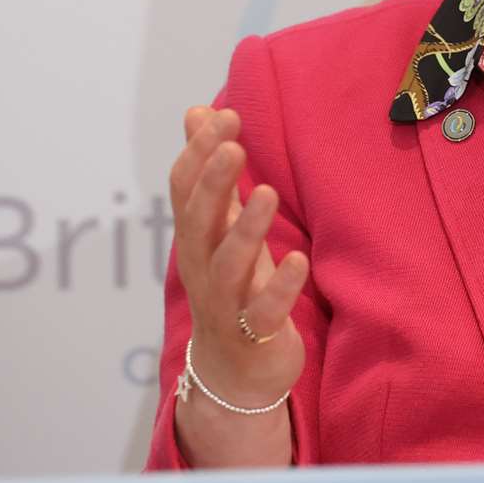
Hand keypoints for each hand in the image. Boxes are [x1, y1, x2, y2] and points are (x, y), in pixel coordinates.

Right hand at [169, 106, 308, 414]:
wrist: (232, 372)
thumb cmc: (231, 284)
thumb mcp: (218, 225)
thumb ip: (210, 171)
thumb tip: (197, 110)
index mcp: (196, 238)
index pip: (185, 190)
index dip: (199, 154)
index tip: (222, 115)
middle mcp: (202, 267)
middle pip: (200, 221)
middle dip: (214, 182)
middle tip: (233, 143)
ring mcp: (225, 302)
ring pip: (229, 263)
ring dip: (246, 228)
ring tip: (267, 192)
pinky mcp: (255, 333)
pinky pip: (264, 310)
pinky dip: (279, 287)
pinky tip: (298, 261)